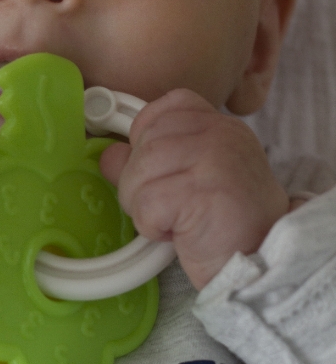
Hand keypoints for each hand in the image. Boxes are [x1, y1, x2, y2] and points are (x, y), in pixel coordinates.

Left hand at [100, 89, 288, 289]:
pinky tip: (178, 233)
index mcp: (222, 127)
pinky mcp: (206, 192)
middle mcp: (222, 135)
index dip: (148, 133)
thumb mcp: (188, 180)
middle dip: (138, 178)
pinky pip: (148, 201)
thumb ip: (149, 160)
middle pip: (146, 139)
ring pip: (140, 168)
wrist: (265, 270)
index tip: (156, 167)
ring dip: (141, 203)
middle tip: (164, 206)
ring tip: (170, 221)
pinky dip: (152, 224)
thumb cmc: (224, 226)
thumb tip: (109, 156)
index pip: (171, 104)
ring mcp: (216, 160)